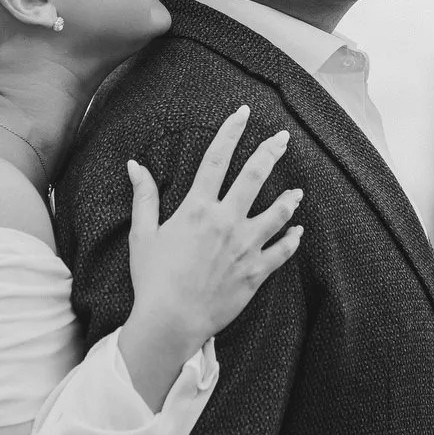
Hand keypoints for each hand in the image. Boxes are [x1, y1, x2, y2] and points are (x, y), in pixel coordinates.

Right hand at [115, 105, 303, 408]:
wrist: (171, 321)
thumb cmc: (152, 279)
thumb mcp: (142, 235)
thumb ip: (144, 197)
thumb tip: (135, 166)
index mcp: (197, 208)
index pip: (216, 159)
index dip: (230, 132)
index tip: (243, 113)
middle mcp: (226, 221)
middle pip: (254, 177)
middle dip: (270, 152)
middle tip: (283, 137)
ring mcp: (245, 246)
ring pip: (277, 213)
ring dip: (289, 199)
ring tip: (297, 190)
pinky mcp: (256, 271)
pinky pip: (281, 251)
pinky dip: (292, 240)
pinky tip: (298, 231)